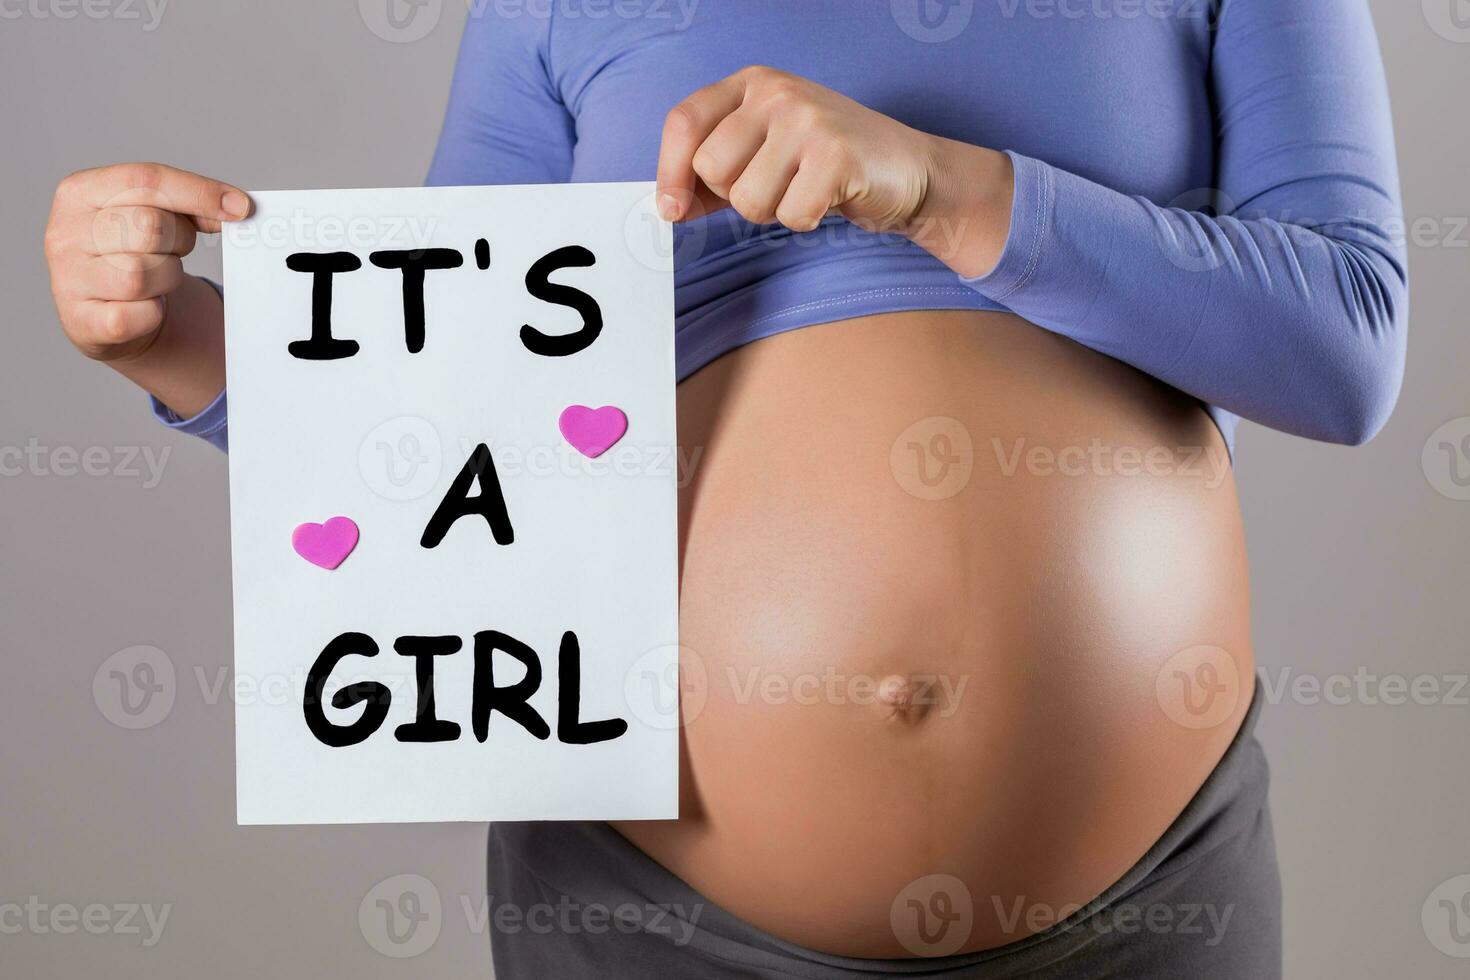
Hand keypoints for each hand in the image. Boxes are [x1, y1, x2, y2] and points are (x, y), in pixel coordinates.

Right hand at [45, 162, 247, 360]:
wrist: (106, 312)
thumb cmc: (134, 254)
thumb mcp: (153, 216)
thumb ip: (189, 205)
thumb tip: (235, 207)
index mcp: (78, 192)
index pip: (145, 180)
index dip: (199, 192)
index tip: (241, 208)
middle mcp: (63, 233)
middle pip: (149, 225)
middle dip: (180, 239)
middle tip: (176, 249)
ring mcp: (68, 279)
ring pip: (143, 273)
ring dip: (168, 276)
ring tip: (158, 276)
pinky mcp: (82, 322)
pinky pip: (140, 314)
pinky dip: (155, 313)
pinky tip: (147, 307)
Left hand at [655, 66, 1013, 275]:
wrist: (907, 169)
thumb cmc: (826, 164)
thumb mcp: (763, 153)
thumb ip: (713, 175)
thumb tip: (667, 206)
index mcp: (751, 83)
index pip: (684, 122)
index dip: (669, 172)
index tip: (672, 209)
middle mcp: (776, 92)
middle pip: (712, 169)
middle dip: (737, 196)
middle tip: (777, 184)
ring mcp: (808, 119)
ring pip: (747, 200)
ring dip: (773, 211)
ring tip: (803, 189)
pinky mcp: (837, 155)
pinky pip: (790, 215)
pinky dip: (805, 220)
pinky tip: (827, 199)